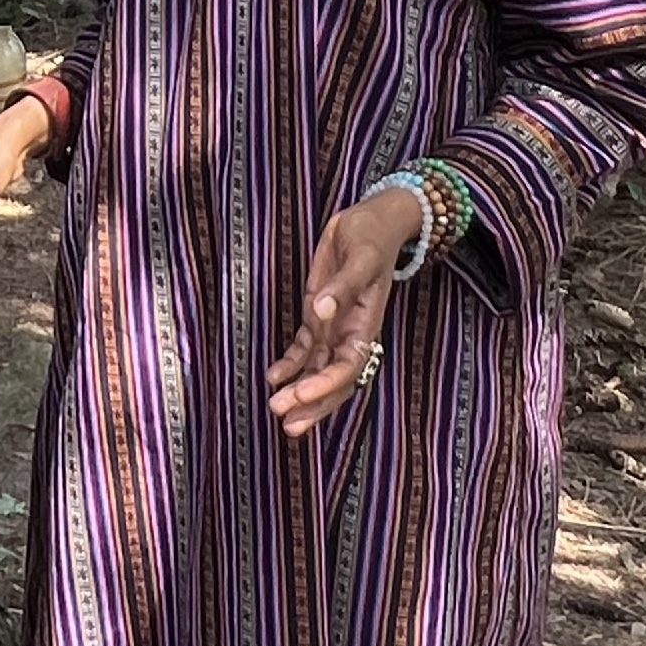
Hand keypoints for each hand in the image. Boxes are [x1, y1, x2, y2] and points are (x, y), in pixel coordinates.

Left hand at [265, 185, 424, 438]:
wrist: (372, 221)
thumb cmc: (371, 237)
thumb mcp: (360, 257)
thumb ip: (342, 286)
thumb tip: (320, 310)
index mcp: (365, 324)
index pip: (348, 366)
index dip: (325, 385)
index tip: (300, 396)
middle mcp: (350, 333)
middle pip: (334, 380)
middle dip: (312, 404)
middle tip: (286, 425)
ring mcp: (334, 327)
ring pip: (318, 370)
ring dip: (299, 391)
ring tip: (276, 410)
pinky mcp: (319, 316)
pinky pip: (305, 350)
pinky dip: (290, 365)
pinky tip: (273, 376)